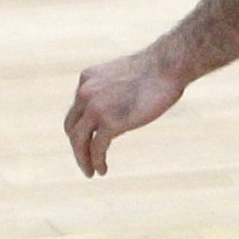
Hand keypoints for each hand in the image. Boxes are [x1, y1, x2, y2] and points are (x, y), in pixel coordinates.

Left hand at [64, 45, 185, 176]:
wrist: (166, 66)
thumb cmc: (155, 70)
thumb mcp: (124, 76)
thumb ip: (113, 91)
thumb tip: (116, 108)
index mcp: (87, 79)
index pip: (76, 110)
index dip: (81, 128)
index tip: (88, 140)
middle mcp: (85, 93)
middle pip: (72, 127)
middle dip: (77, 146)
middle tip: (85, 160)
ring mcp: (95, 108)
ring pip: (79, 141)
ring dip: (82, 159)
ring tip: (90, 172)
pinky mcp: (109, 122)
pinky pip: (96, 148)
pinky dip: (96, 162)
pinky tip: (101, 171)